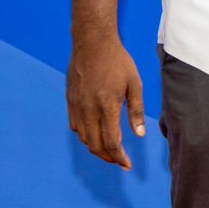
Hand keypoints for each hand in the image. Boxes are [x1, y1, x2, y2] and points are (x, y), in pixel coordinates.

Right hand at [66, 35, 144, 168]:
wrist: (92, 42)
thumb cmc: (117, 61)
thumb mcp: (134, 83)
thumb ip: (135, 110)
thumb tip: (139, 134)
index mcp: (107, 106)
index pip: (112, 142)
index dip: (119, 158)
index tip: (127, 165)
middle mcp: (88, 109)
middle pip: (95, 146)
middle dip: (108, 157)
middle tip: (119, 160)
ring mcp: (76, 105)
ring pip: (83, 138)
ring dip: (96, 147)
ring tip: (109, 147)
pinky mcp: (70, 100)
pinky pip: (75, 126)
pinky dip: (85, 134)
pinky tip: (95, 131)